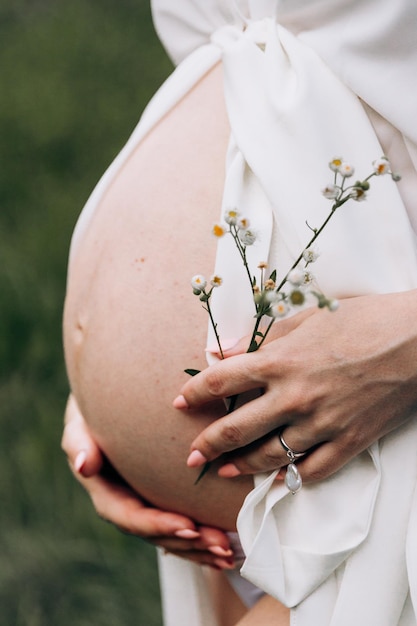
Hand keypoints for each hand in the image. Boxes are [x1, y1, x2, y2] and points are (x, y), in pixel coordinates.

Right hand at [62, 395, 234, 568]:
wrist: (107, 405)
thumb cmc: (92, 413)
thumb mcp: (80, 422)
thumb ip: (78, 442)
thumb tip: (83, 465)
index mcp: (106, 492)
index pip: (130, 516)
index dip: (157, 524)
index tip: (187, 526)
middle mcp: (126, 505)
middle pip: (156, 533)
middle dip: (188, 543)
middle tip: (219, 544)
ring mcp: (145, 505)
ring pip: (172, 536)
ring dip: (200, 548)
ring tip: (228, 553)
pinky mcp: (162, 500)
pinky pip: (182, 526)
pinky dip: (203, 540)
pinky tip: (228, 548)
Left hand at [174, 291, 416, 482]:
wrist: (416, 341)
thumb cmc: (362, 320)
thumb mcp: (306, 318)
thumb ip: (261, 339)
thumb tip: (224, 352)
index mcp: (280, 361)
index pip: (220, 382)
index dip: (194, 392)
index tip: (180, 402)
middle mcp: (293, 397)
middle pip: (235, 429)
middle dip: (207, 445)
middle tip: (191, 456)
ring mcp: (321, 424)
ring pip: (269, 456)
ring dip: (241, 467)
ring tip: (225, 472)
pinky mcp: (348, 442)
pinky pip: (311, 470)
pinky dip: (291, 477)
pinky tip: (279, 478)